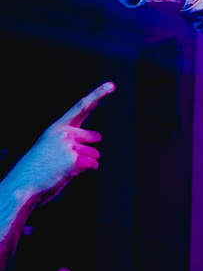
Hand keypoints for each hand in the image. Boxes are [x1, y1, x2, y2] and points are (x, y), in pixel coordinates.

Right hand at [10, 82, 114, 203]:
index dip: (98, 95)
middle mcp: (64, 133)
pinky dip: (86, 170)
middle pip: (95, 137)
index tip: (112, 85)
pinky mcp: (75, 160)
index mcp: (57, 127)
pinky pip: (94, 164)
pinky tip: (67, 173)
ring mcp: (69, 146)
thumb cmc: (38, 167)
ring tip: (62, 168)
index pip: (81, 107)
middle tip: (66, 159)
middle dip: (88, 149)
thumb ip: (70, 137)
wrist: (22, 185)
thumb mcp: (50, 145)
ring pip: (95, 154)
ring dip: (84, 163)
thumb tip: (98, 137)